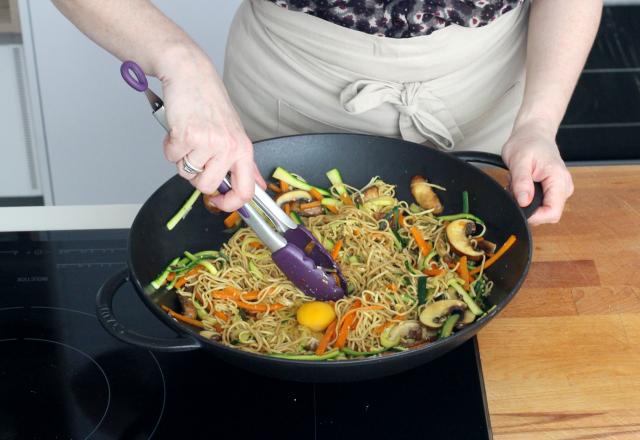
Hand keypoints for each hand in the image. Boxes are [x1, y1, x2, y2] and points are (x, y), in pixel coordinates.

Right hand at [159, 52, 264, 211]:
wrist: (191, 76)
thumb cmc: (211, 104)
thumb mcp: (235, 135)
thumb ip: (245, 164)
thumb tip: (258, 186)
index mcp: (243, 150)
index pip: (245, 191)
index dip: (230, 204)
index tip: (218, 202)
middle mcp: (229, 148)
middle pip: (206, 186)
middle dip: (195, 175)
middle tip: (196, 154)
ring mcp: (208, 142)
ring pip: (186, 173)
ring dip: (181, 158)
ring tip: (188, 137)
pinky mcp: (186, 136)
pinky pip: (171, 157)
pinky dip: (170, 147)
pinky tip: (178, 130)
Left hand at [501, 120, 573, 224]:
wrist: (533, 133)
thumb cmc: (527, 142)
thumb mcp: (519, 160)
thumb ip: (522, 182)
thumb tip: (524, 202)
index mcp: (559, 180)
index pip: (552, 213)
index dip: (534, 216)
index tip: (519, 207)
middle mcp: (564, 187)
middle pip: (546, 214)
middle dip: (526, 205)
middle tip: (516, 186)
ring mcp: (559, 189)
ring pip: (540, 209)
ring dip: (525, 200)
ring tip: (519, 182)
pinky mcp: (553, 190)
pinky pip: (538, 202)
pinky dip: (526, 196)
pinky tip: (523, 184)